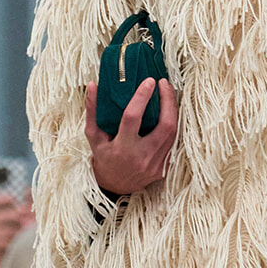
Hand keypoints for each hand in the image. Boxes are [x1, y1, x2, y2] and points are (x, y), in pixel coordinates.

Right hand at [84, 77, 176, 196]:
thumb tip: (93, 85)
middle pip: (165, 125)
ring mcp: (156, 164)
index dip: (142, 97)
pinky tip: (169, 111)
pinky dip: (172, 124)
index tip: (149, 81)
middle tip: (163, 83)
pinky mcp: (164, 167)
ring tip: (167, 93)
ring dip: (173, 110)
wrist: (115, 186)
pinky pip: (173, 142)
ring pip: (173, 133)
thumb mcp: (93, 136)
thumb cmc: (104, 157)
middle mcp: (142, 157)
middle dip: (168, 101)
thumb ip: (93, 111)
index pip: (133, 118)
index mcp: (123, 148)